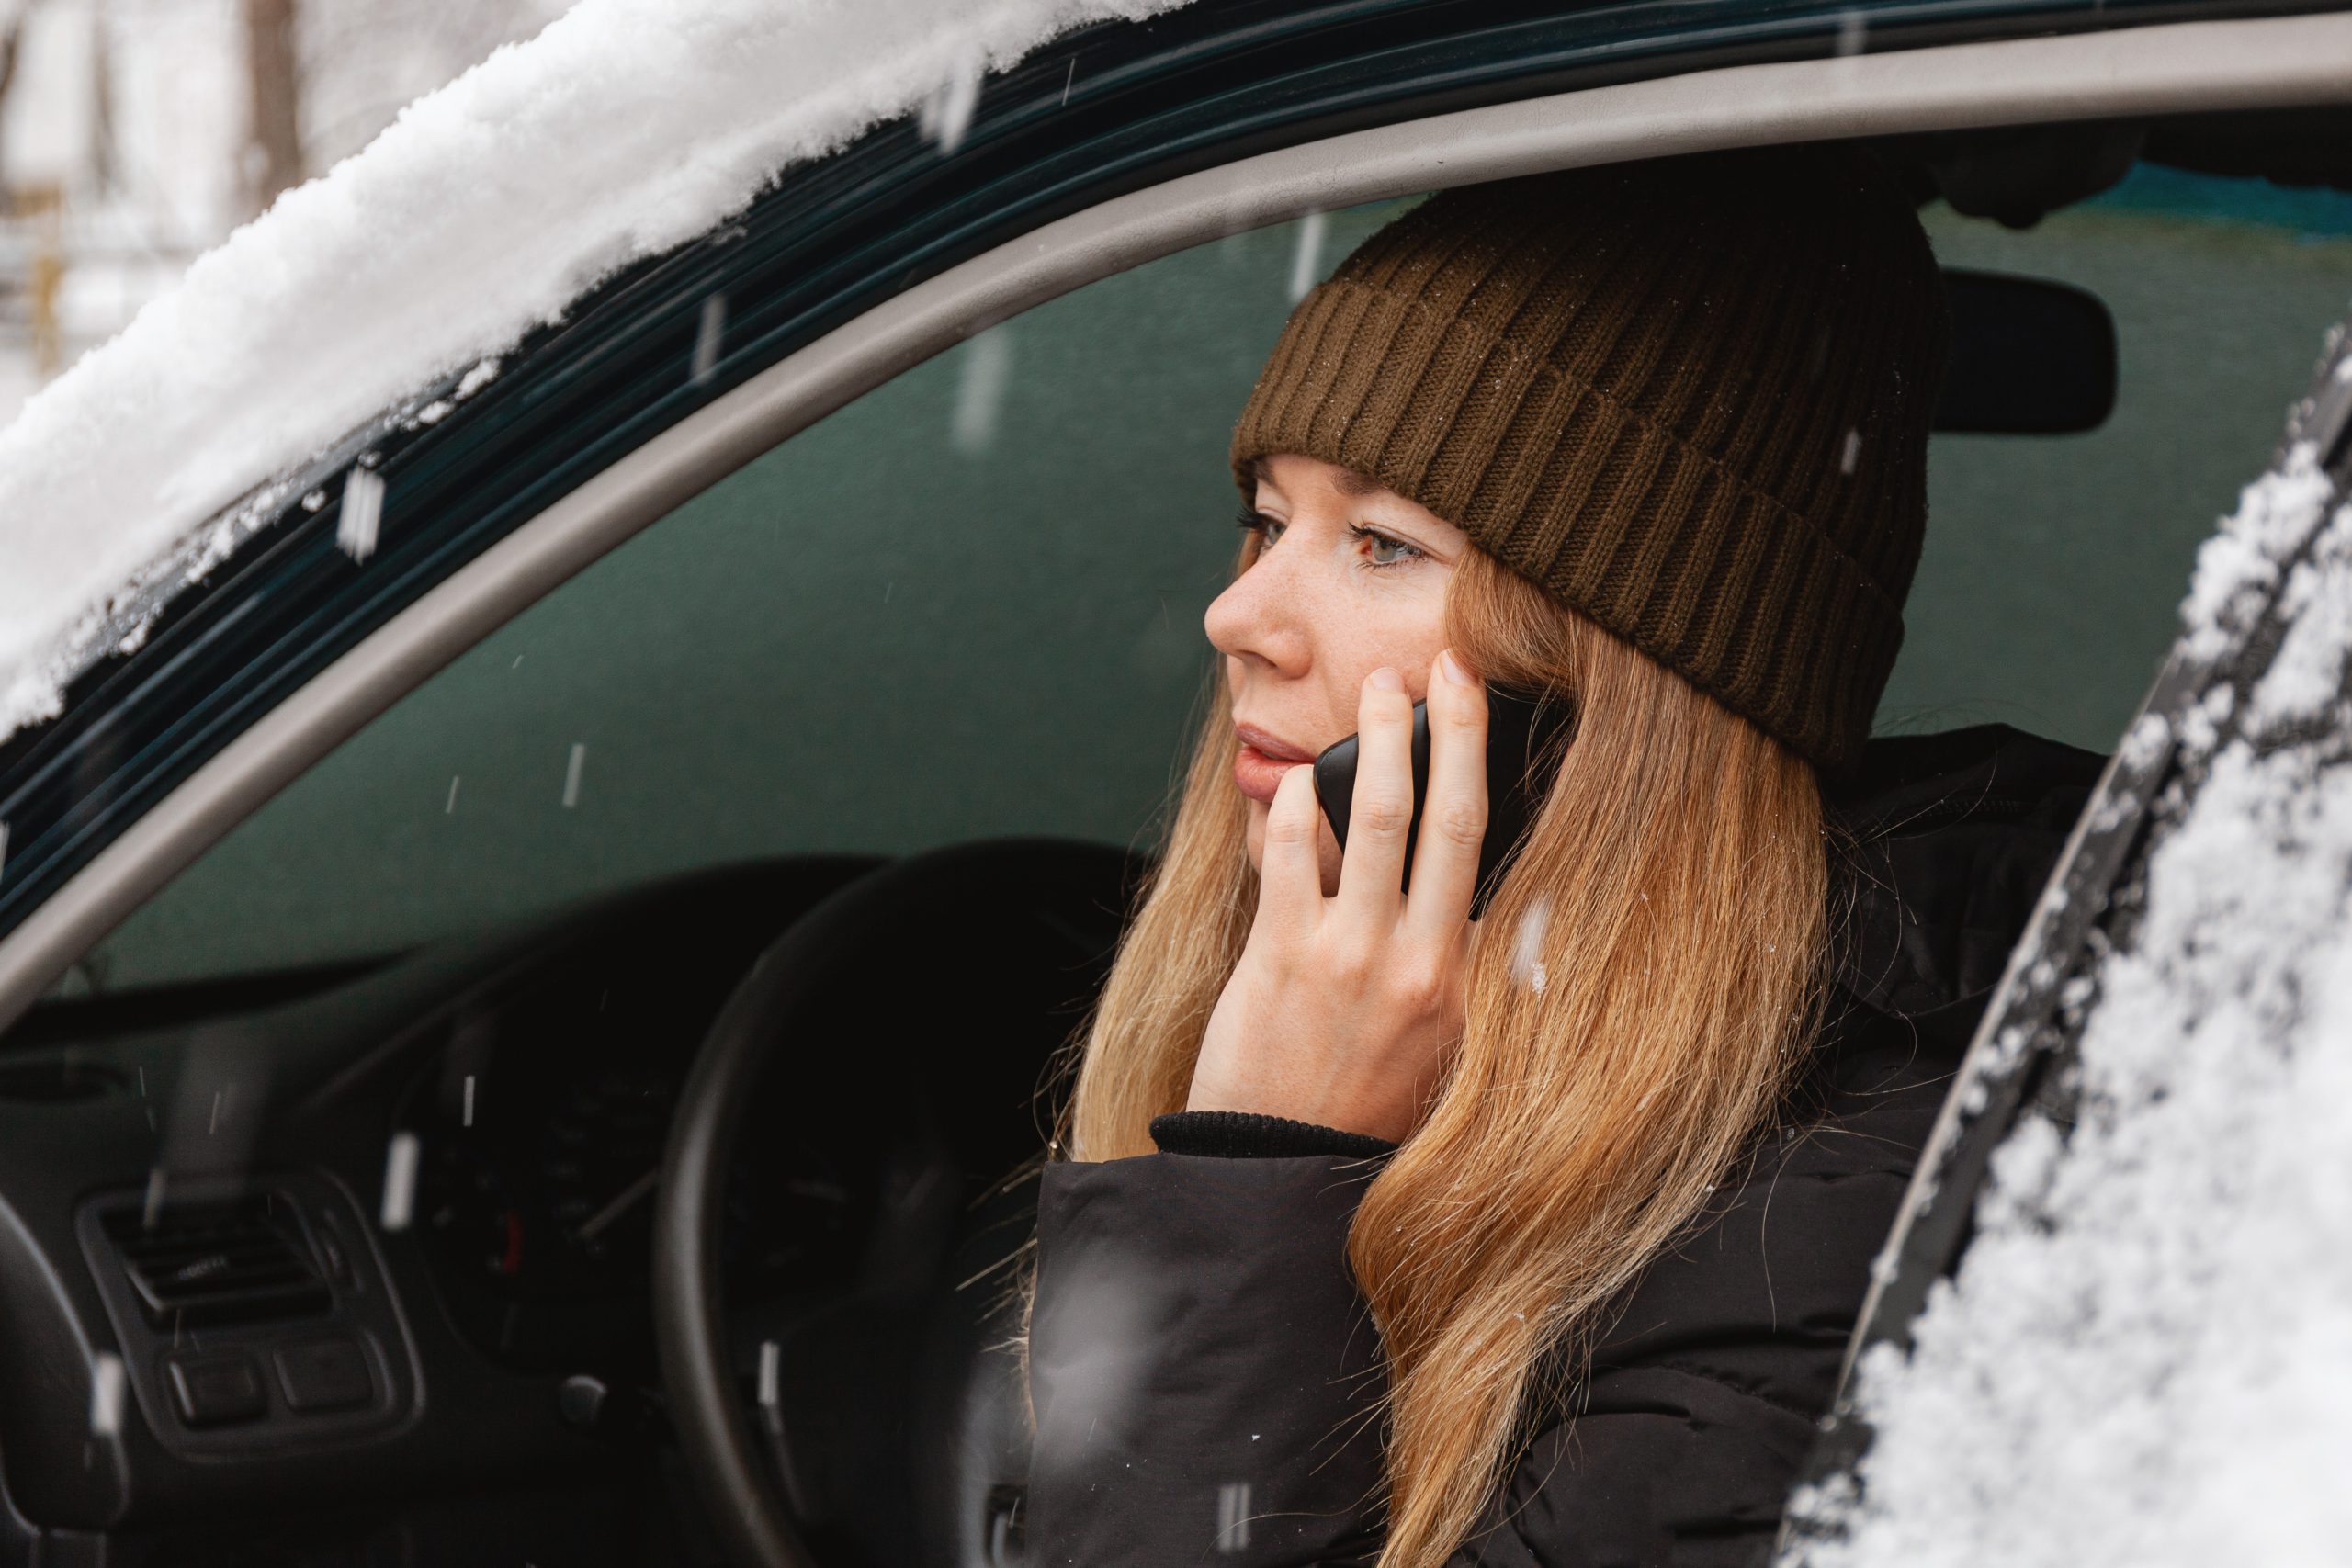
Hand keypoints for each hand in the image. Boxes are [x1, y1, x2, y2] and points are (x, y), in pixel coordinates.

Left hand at [1187, 650, 1487, 1142]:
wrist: (1278, 1176)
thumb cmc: (1356, 1114)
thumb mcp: (1443, 1058)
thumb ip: (1468, 982)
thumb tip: (1506, 919)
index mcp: (1465, 984)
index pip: (1494, 861)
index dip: (1490, 780)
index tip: (1486, 720)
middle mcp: (1419, 963)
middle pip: (1452, 818)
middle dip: (1452, 730)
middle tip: (1448, 668)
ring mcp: (1350, 957)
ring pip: (1375, 817)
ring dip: (1378, 739)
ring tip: (1378, 689)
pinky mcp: (1281, 957)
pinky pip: (1291, 856)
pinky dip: (1292, 805)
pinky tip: (1289, 776)